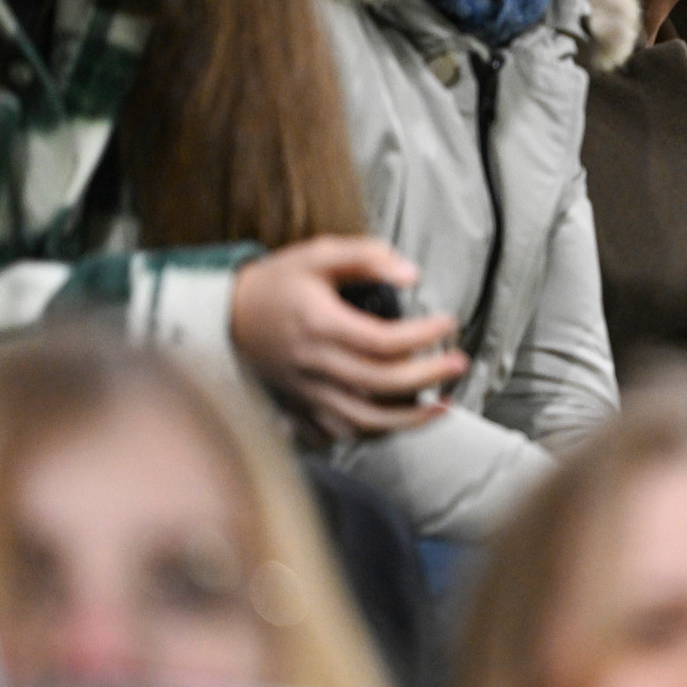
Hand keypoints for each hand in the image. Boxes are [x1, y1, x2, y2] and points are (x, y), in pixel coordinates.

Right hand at [230, 236, 466, 438]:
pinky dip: (377, 432)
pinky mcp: (303, 407)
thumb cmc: (278, 283)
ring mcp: (307, 391)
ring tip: (444, 406)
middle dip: (428, 376)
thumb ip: (366, 257)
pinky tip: (403, 421)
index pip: (381, 340)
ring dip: (410, 419)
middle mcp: (314, 363)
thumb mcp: (318, 254)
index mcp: (319, 324)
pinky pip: (343, 431)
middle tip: (460, 363)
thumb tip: (411, 274)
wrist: (226, 318)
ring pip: (364, 420)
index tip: (449, 323)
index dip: (422, 335)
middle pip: (380, 382)